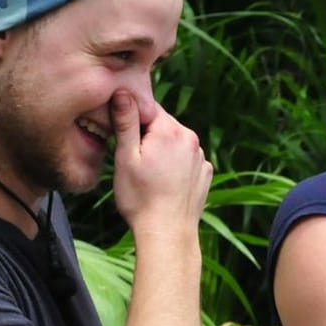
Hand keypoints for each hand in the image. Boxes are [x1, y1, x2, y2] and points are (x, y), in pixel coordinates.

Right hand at [109, 90, 212, 236]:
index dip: (130, 118)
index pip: (147, 107)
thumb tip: (123, 91)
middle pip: (162, 124)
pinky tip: (164, 182)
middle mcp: (191, 139)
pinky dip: (175, 165)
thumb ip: (126, 122)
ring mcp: (201, 157)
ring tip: (148, 174)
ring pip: (175, 142)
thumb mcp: (125, 157)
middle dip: (146, 135)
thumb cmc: (140, 198)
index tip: (120, 134)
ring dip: (161, 150)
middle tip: (132, 158)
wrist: (167, 234)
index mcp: (170, 130)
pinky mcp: (205, 174)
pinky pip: (186, 160)